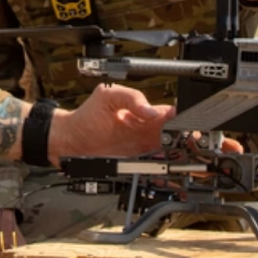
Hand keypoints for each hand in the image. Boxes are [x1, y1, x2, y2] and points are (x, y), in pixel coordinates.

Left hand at [50, 83, 173, 164]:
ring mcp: (141, 144)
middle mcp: (144, 127)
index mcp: (142, 108)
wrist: (71, 140)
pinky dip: (162, 161)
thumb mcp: (108, 96)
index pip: (167, 112)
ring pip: (166, 148)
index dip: (178, 116)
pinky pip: (154, 161)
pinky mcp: (135, 159)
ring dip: (174, 149)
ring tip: (177, 149)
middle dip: (181, 135)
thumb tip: (152, 111)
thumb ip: (132, 98)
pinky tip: (164, 159)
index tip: (182, 121)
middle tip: (186, 138)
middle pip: (172, 131)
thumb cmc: (87, 115)